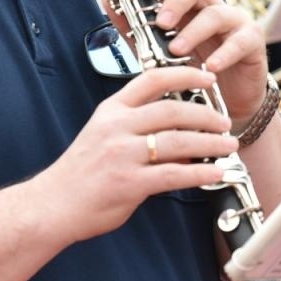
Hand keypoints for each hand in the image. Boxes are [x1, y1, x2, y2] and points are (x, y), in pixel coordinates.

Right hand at [44, 64, 239, 240]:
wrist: (51, 205)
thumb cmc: (80, 173)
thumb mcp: (104, 137)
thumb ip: (138, 131)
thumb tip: (181, 136)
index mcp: (111, 111)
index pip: (152, 80)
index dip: (184, 75)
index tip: (208, 77)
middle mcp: (117, 128)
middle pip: (172, 110)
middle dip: (206, 115)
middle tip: (225, 122)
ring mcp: (122, 155)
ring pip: (179, 141)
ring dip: (210, 143)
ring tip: (229, 146)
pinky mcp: (129, 182)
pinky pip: (174, 174)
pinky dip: (200, 173)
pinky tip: (216, 172)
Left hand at [140, 0, 270, 125]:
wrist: (221, 105)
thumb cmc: (190, 71)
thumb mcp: (156, 49)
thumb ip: (135, 26)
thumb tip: (106, 0)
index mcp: (186, 5)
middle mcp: (210, 7)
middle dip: (176, 1)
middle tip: (161, 22)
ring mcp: (233, 22)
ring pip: (216, 13)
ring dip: (194, 31)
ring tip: (177, 51)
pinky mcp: (252, 42)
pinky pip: (240, 41)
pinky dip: (224, 54)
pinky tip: (209, 68)